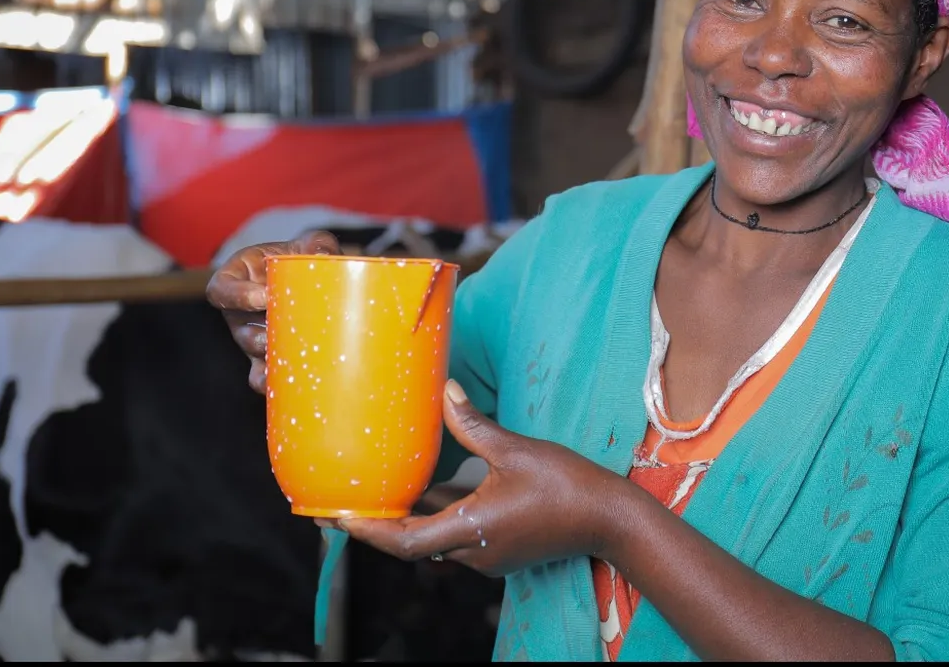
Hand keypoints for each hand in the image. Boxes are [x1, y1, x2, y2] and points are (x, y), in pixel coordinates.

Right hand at [205, 230, 341, 390]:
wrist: (317, 284)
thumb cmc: (304, 259)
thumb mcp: (309, 244)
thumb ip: (317, 243)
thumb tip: (322, 254)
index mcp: (238, 278)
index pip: (221, 290)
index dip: (237, 296)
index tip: (263, 297)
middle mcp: (239, 312)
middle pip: (238, 329)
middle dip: (259, 334)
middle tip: (283, 334)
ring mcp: (251, 337)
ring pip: (252, 353)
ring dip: (269, 357)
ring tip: (293, 357)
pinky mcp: (266, 357)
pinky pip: (259, 375)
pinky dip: (269, 382)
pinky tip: (288, 385)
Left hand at [337, 380, 625, 576]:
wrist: (610, 520)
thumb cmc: (567, 485)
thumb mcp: (516, 450)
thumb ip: (473, 426)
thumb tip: (446, 391)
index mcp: (472, 529)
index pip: (404, 541)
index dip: (368, 531)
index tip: (339, 516)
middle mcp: (474, 552)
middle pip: (413, 545)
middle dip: (381, 526)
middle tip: (347, 504)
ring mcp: (488, 556)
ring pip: (435, 542)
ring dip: (411, 521)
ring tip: (382, 496)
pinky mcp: (501, 552)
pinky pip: (457, 538)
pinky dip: (438, 519)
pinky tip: (431, 494)